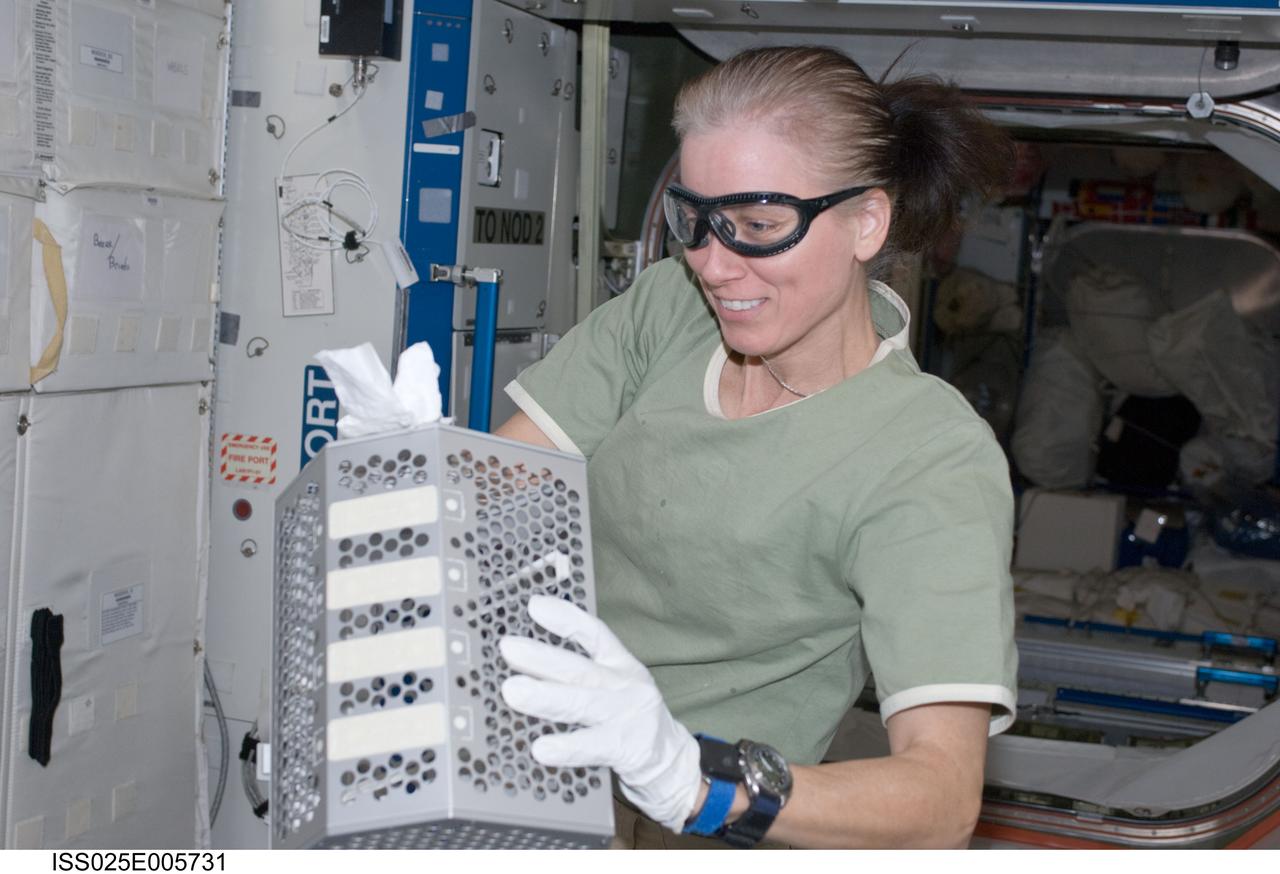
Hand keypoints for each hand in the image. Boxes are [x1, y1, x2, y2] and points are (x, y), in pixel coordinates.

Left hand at [499, 595, 701, 831]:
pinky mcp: (628, 748)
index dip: (566, 618)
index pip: (595, 634)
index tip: (535, 606)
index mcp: (621, 665)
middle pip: (580, 669)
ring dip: (544, 697)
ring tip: (512, 691)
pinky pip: (592, 747)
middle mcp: (625, 686)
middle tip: (508, 648)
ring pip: (581, 704)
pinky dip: (566, 748)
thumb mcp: (615, 687)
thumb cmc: (631, 722)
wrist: (672, 764)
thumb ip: (582, 673)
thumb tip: (528, 662)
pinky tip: (541, 749)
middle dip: (541, 658)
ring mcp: (628, 716)